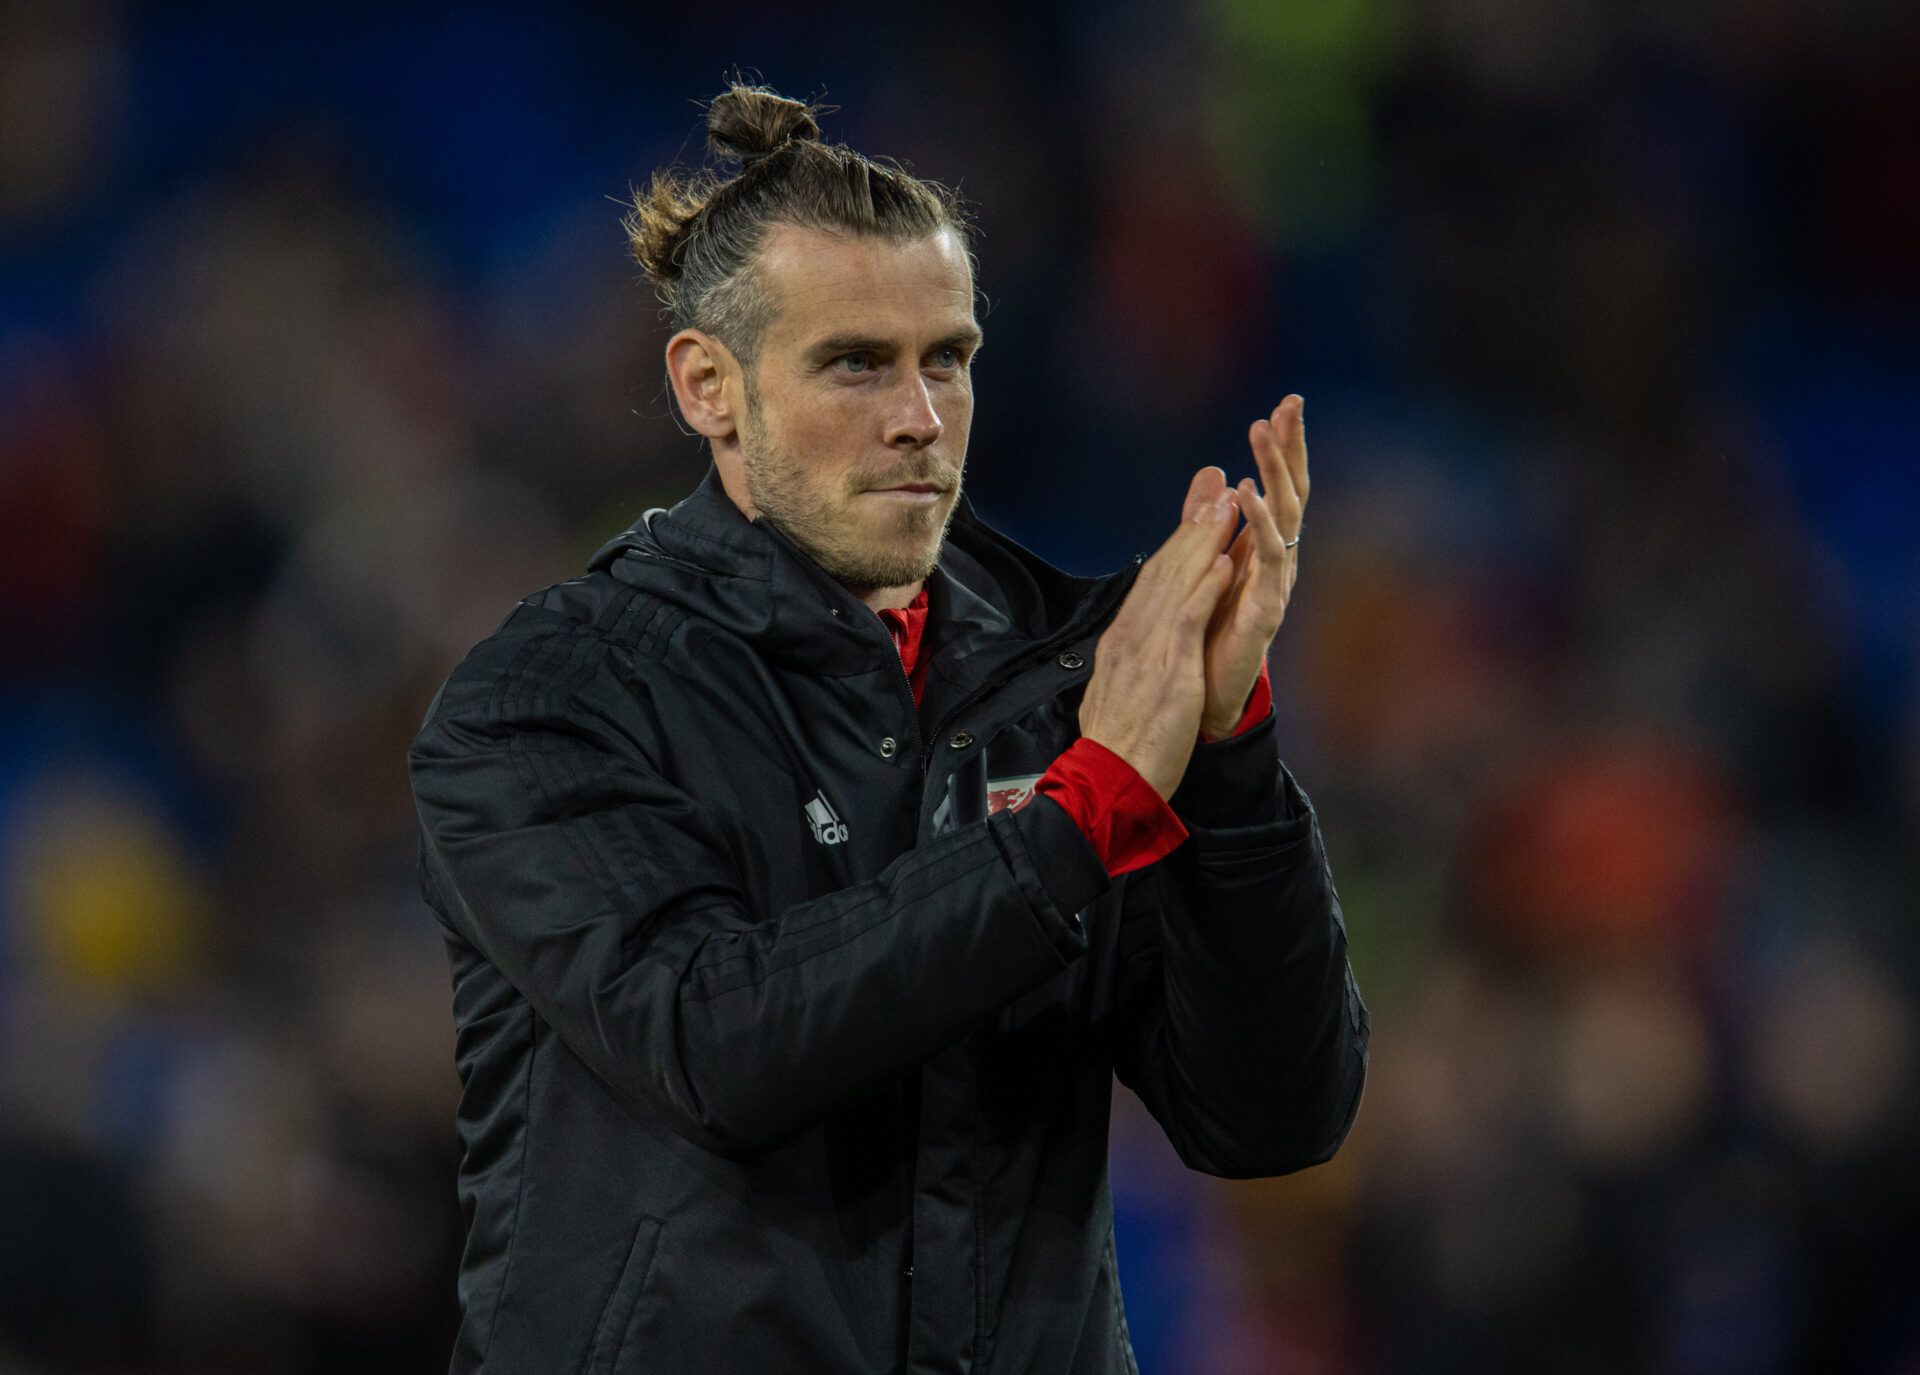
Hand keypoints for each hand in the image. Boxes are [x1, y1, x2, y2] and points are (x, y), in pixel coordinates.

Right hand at [1078, 469, 1238, 798]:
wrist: (1106, 783)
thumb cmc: (1116, 750)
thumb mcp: (1118, 696)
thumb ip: (1130, 666)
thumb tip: (1133, 651)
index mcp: (1121, 645)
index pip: (1151, 585)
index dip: (1176, 547)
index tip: (1195, 518)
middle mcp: (1131, 639)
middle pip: (1163, 572)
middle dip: (1191, 528)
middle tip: (1214, 487)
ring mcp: (1148, 653)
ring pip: (1177, 585)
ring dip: (1203, 542)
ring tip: (1226, 505)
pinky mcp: (1168, 672)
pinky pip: (1188, 621)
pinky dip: (1206, 588)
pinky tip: (1225, 562)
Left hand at [1199, 395, 1308, 739]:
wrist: (1209, 697)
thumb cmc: (1210, 633)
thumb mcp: (1205, 564)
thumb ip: (1208, 520)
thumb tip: (1213, 472)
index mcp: (1264, 548)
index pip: (1279, 486)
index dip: (1284, 447)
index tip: (1286, 403)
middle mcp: (1278, 560)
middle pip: (1292, 492)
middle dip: (1290, 447)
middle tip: (1289, 404)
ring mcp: (1277, 583)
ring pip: (1286, 516)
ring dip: (1274, 472)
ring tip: (1262, 434)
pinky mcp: (1267, 609)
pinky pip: (1269, 560)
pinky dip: (1261, 524)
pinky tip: (1248, 495)